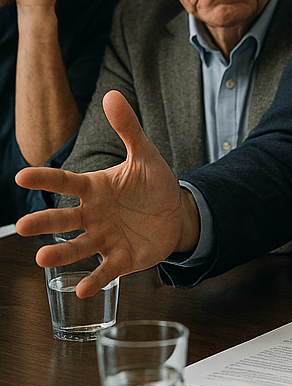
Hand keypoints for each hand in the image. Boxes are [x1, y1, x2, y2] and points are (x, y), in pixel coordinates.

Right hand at [14, 90, 199, 295]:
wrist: (176, 214)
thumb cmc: (152, 185)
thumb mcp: (145, 155)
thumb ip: (128, 128)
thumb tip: (112, 95)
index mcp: (94, 189)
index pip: (66, 183)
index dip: (45, 180)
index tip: (22, 176)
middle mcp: (92, 215)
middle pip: (64, 219)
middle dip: (43, 222)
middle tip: (22, 226)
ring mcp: (104, 238)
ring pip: (78, 247)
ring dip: (61, 253)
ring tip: (41, 258)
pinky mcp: (121, 258)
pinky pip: (106, 270)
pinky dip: (94, 280)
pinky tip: (81, 291)